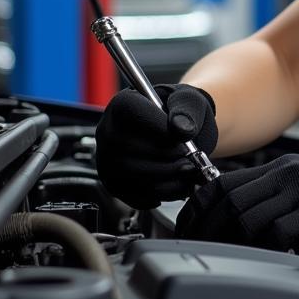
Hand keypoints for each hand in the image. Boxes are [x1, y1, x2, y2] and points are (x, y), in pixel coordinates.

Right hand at [96, 84, 218, 208]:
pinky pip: (136, 196)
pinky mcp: (114, 183)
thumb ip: (187, 111)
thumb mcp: (188, 101)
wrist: (176, 129)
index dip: (164, 131)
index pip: (136, 117)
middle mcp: (108, 131)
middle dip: (169, 158)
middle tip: (191, 157)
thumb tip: (182, 129)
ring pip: (134, 176)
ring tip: (189, 170)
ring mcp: (107, 159)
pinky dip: (163, 194)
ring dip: (169, 177)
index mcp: (123, 104)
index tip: (184, 138)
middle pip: (132, 151)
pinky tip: (177, 183)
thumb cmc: (179, 111)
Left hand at [175, 131, 298, 249]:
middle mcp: (286, 177)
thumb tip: (239, 219)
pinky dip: (268, 248)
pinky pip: (281, 231)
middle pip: (230, 203)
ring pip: (250, 218)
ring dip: (234, 243)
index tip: (187, 231)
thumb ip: (274, 193)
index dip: (197, 211)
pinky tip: (268, 258)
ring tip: (229, 260)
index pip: (222, 185)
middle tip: (198, 252)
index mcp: (278, 169)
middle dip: (206, 231)